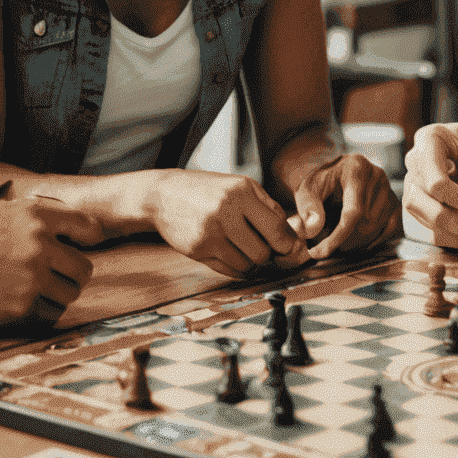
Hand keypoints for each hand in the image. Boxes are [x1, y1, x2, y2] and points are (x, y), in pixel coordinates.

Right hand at [0, 197, 101, 325]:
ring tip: (41, 292)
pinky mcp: (22, 306)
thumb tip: (61, 219)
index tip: (83, 247)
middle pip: (84, 267)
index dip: (88, 240)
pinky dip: (44, 313)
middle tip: (60, 277)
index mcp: (36, 215)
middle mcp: (39, 244)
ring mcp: (32, 276)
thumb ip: (32, 213)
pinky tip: (29, 306)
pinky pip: (50, 314)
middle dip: (73, 274)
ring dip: (60, 295)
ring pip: (70, 293)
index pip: (88, 228)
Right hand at [146, 169, 306, 278]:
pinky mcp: (198, 249)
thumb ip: (267, 207)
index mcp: (242, 191)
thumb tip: (292, 236)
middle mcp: (226, 210)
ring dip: (250, 263)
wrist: (165, 195)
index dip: (287, 244)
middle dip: (267, 255)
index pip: (277, 228)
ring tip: (243, 248)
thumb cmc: (208, 191)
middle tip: (262, 247)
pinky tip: (230, 254)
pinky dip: (236, 268)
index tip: (287, 248)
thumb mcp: (239, 187)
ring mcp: (210, 232)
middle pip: (263, 252)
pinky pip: (229, 270)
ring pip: (247, 265)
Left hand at [289, 153, 401, 259]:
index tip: (319, 252)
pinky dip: (377, 238)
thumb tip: (313, 228)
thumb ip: (308, 207)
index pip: (353, 211)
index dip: (336, 237)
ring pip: (376, 227)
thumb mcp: (307, 189)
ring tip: (340, 231)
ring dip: (358, 237)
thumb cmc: (322, 182)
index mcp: (356, 168)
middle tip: (325, 239)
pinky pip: (391, 227)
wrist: (335, 173)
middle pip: (365, 222)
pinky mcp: (395, 199)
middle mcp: (377, 175)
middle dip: (344, 237)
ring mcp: (388, 188)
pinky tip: (362, 241)